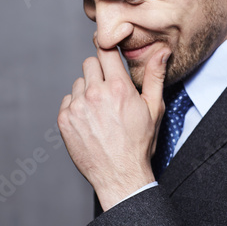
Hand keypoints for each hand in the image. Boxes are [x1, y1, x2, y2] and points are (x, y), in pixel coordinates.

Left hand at [57, 43, 170, 210]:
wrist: (120, 175)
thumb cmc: (140, 143)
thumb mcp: (154, 108)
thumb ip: (155, 76)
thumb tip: (162, 50)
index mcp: (119, 88)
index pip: (105, 51)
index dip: (107, 50)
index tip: (108, 52)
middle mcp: (96, 93)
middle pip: (90, 63)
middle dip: (99, 72)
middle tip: (109, 90)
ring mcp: (77, 106)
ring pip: (79, 82)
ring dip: (87, 90)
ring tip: (100, 111)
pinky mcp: (64, 119)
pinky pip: (68, 100)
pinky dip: (76, 106)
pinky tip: (90, 121)